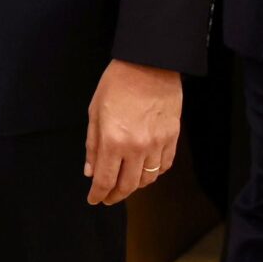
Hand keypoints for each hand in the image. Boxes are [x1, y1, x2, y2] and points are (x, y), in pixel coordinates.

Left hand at [84, 60, 180, 205]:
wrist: (150, 62)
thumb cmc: (119, 82)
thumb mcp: (95, 111)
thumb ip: (93, 145)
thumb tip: (90, 171)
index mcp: (113, 140)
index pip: (105, 180)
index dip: (98, 194)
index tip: (94, 199)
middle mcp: (137, 146)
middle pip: (127, 186)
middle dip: (115, 195)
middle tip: (108, 197)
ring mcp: (157, 143)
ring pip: (147, 179)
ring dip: (135, 185)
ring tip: (126, 182)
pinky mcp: (172, 137)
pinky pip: (164, 165)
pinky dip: (154, 173)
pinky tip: (145, 170)